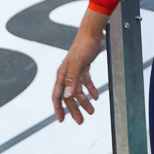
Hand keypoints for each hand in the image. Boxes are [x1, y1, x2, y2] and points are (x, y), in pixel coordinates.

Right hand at [50, 9, 108, 124]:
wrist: (93, 32)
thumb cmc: (84, 45)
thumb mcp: (78, 63)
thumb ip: (72, 79)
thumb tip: (67, 96)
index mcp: (62, 75)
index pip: (57, 96)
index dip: (59, 109)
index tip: (61, 120)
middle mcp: (67, 74)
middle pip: (69, 96)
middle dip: (74, 110)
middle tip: (80, 121)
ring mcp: (75, 71)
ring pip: (78, 91)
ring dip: (84, 102)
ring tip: (91, 111)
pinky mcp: (84, 68)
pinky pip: (86, 82)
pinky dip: (91, 90)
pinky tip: (96, 97)